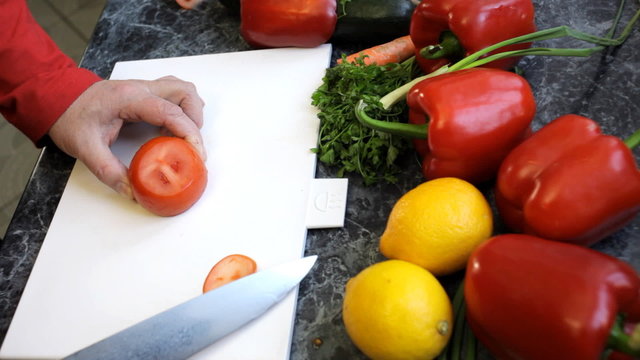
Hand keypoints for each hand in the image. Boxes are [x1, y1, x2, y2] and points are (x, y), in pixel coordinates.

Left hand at [48, 75, 205, 198]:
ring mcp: (144, 88)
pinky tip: (171, 129)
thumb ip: (110, 171)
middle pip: (185, 93)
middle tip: (190, 147)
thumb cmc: (69, 116)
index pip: (171, 111)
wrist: (55, 98)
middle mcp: (141, 88)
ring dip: (191, 112)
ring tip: (182, 138)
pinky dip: (181, 110)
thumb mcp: (85, 148)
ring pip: (183, 90)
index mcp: (129, 98)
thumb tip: (133, 191)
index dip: (190, 133)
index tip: (197, 154)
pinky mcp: (144, 93)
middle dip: (195, 121)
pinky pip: (174, 94)